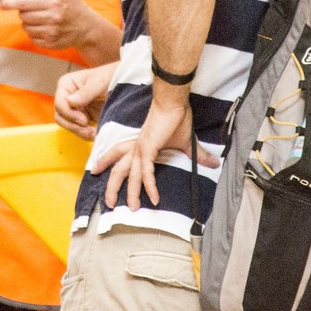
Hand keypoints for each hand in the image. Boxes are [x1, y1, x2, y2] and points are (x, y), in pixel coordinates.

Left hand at [0, 0, 96, 50]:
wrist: (86, 27)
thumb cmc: (73, 3)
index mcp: (54, 2)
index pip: (25, 3)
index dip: (11, 3)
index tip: (3, 4)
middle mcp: (52, 18)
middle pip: (24, 15)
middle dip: (24, 11)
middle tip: (33, 8)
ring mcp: (51, 32)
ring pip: (26, 27)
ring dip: (28, 22)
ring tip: (40, 17)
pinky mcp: (50, 43)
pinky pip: (31, 37)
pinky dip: (34, 32)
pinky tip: (43, 26)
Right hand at [55, 63, 116, 139]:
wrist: (126, 82)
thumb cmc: (111, 76)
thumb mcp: (100, 82)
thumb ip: (86, 92)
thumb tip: (70, 102)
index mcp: (67, 85)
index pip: (59, 104)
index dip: (69, 114)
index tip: (84, 120)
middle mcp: (67, 97)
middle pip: (61, 117)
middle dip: (73, 126)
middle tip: (89, 131)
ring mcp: (75, 109)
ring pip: (69, 126)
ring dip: (80, 132)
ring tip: (95, 134)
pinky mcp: (84, 118)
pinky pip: (80, 130)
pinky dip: (87, 134)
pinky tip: (97, 133)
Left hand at [93, 96, 217, 209]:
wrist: (174, 102)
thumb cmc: (177, 118)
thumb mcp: (187, 142)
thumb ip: (197, 155)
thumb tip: (213, 163)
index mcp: (139, 145)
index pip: (119, 156)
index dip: (107, 162)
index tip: (98, 171)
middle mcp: (136, 148)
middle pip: (118, 169)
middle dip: (112, 186)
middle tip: (107, 202)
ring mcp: (140, 149)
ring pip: (129, 174)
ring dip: (129, 192)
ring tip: (131, 208)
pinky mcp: (148, 149)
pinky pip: (146, 172)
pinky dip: (149, 186)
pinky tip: (154, 198)